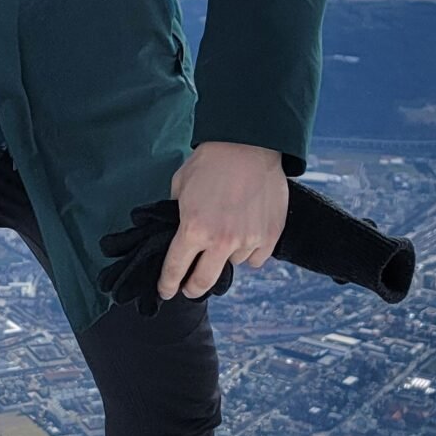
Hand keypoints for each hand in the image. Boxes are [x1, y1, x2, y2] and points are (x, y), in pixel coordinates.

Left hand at [157, 141, 287, 301]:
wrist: (249, 144)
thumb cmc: (211, 161)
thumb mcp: (180, 185)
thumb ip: (176, 213)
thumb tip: (176, 231)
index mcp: (194, 229)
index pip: (175, 268)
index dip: (167, 284)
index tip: (166, 291)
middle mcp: (221, 240)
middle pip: (203, 281)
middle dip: (191, 288)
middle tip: (189, 288)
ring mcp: (248, 240)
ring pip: (232, 264)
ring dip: (225, 256)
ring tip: (227, 233)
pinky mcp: (269, 236)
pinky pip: (255, 259)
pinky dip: (249, 251)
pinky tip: (246, 234)